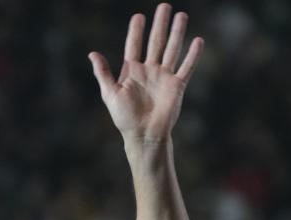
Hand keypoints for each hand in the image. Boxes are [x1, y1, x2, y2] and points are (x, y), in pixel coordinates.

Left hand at [88, 3, 202, 142]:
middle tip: (164, 6)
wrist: (143, 135)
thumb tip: (92, 53)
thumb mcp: (110, 93)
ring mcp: (164, 77)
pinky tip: (197, 41)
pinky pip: (186, 67)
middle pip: (156, 42)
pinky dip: (192, 55)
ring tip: (181, 15)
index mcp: (132, 71)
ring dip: (177, 32)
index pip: (134, 45)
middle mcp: (149, 71)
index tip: (138, 16)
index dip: (136, 31)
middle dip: (160, 24)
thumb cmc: (124, 118)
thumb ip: (103, 73)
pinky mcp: (176, 86)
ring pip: (172, 49)